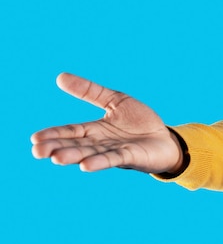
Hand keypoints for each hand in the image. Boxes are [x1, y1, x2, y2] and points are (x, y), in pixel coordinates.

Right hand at [31, 73, 182, 173]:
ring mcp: (116, 151)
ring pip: (92, 153)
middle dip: (58, 148)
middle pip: (77, 145)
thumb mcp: (115, 100)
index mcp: (96, 130)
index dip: (54, 134)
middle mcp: (102, 143)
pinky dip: (100, 162)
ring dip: (75, 156)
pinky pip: (114, 159)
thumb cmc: (140, 122)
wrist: (166, 138)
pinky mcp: (132, 157)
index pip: (71, 131)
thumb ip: (89, 90)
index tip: (35, 139)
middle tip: (37, 151)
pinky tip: (85, 166)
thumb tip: (59, 77)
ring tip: (57, 158)